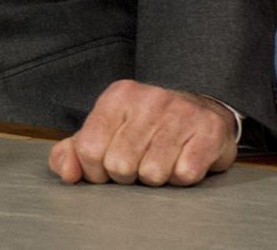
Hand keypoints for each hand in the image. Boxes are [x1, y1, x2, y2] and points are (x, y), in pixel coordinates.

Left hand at [49, 79, 238, 186]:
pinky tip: (182, 160)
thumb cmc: (144, 127)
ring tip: (161, 160)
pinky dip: (181, 178)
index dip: (95, 171)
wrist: (200, 108)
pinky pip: (185, 175)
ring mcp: (180, 113)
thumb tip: (68, 173)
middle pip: (120, 165)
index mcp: (116, 97)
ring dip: (156, 177)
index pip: (88, 149)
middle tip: (138, 163)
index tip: (106, 168)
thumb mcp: (103, 132)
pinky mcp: (209, 130)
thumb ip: (72, 152)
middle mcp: (148, 99)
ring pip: (153, 174)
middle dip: (127, 176)